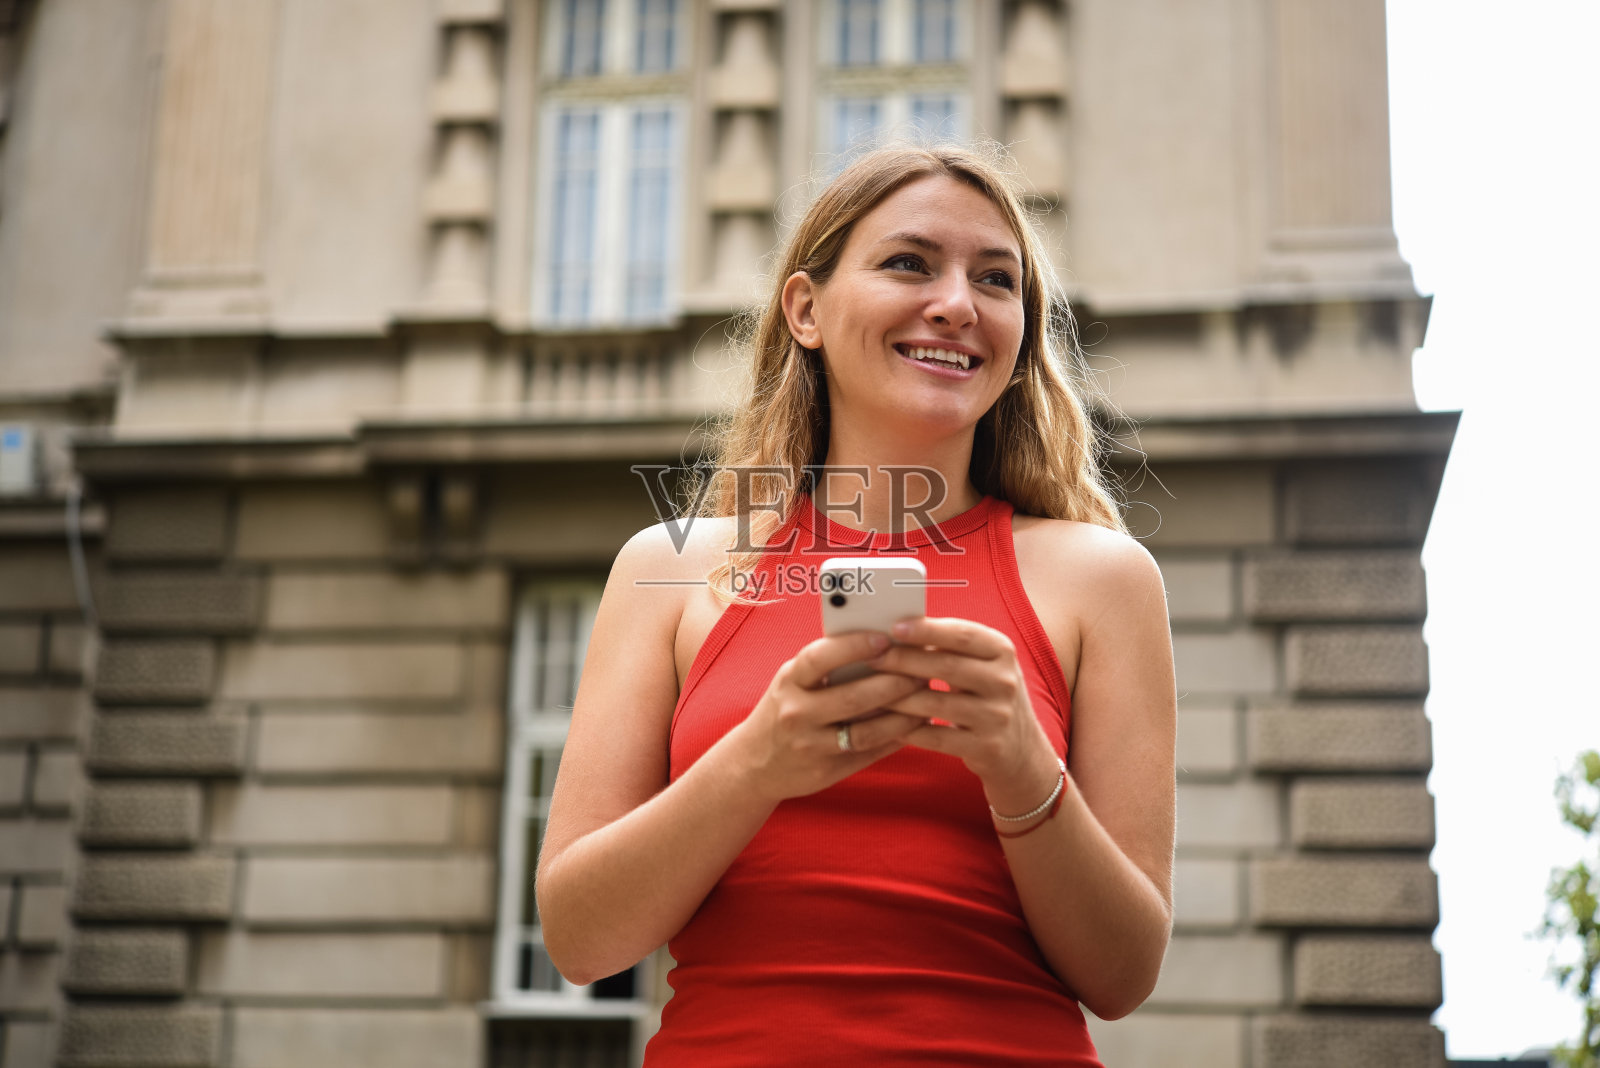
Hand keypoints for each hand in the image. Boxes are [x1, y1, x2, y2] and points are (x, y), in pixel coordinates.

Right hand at [723, 630, 927, 805]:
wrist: (754, 764)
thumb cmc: (783, 710)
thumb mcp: (793, 683)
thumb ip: (827, 667)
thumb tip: (882, 643)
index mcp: (789, 682)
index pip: (820, 658)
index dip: (853, 646)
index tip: (885, 638)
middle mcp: (796, 713)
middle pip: (853, 697)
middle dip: (893, 683)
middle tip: (922, 671)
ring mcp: (810, 745)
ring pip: (866, 731)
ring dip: (902, 715)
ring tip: (926, 699)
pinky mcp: (825, 770)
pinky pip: (868, 753)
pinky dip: (895, 739)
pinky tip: (915, 727)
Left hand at [870, 617, 1062, 814]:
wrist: (1021, 751)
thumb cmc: (988, 697)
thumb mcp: (984, 666)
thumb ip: (951, 648)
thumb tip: (898, 630)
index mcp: (1002, 651)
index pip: (962, 634)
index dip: (926, 629)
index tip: (894, 627)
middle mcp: (1005, 681)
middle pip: (945, 666)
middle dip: (903, 660)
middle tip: (872, 658)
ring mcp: (997, 716)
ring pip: (935, 703)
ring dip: (897, 697)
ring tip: (871, 691)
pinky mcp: (986, 748)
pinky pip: (936, 737)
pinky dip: (909, 729)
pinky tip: (888, 723)